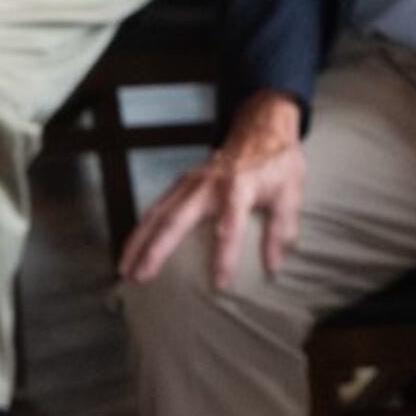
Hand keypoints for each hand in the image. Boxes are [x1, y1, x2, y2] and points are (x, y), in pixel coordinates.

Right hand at [121, 94, 307, 285]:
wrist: (261, 130)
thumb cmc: (277, 166)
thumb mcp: (291, 194)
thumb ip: (281, 230)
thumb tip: (272, 267)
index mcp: (240, 186)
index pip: (231, 224)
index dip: (225, 255)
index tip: (220, 284)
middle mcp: (209, 184)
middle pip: (177, 218)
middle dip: (157, 249)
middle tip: (142, 276)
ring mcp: (190, 182)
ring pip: (157, 213)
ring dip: (138, 242)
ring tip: (125, 270)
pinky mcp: (181, 182)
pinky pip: (156, 207)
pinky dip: (141, 229)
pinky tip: (130, 250)